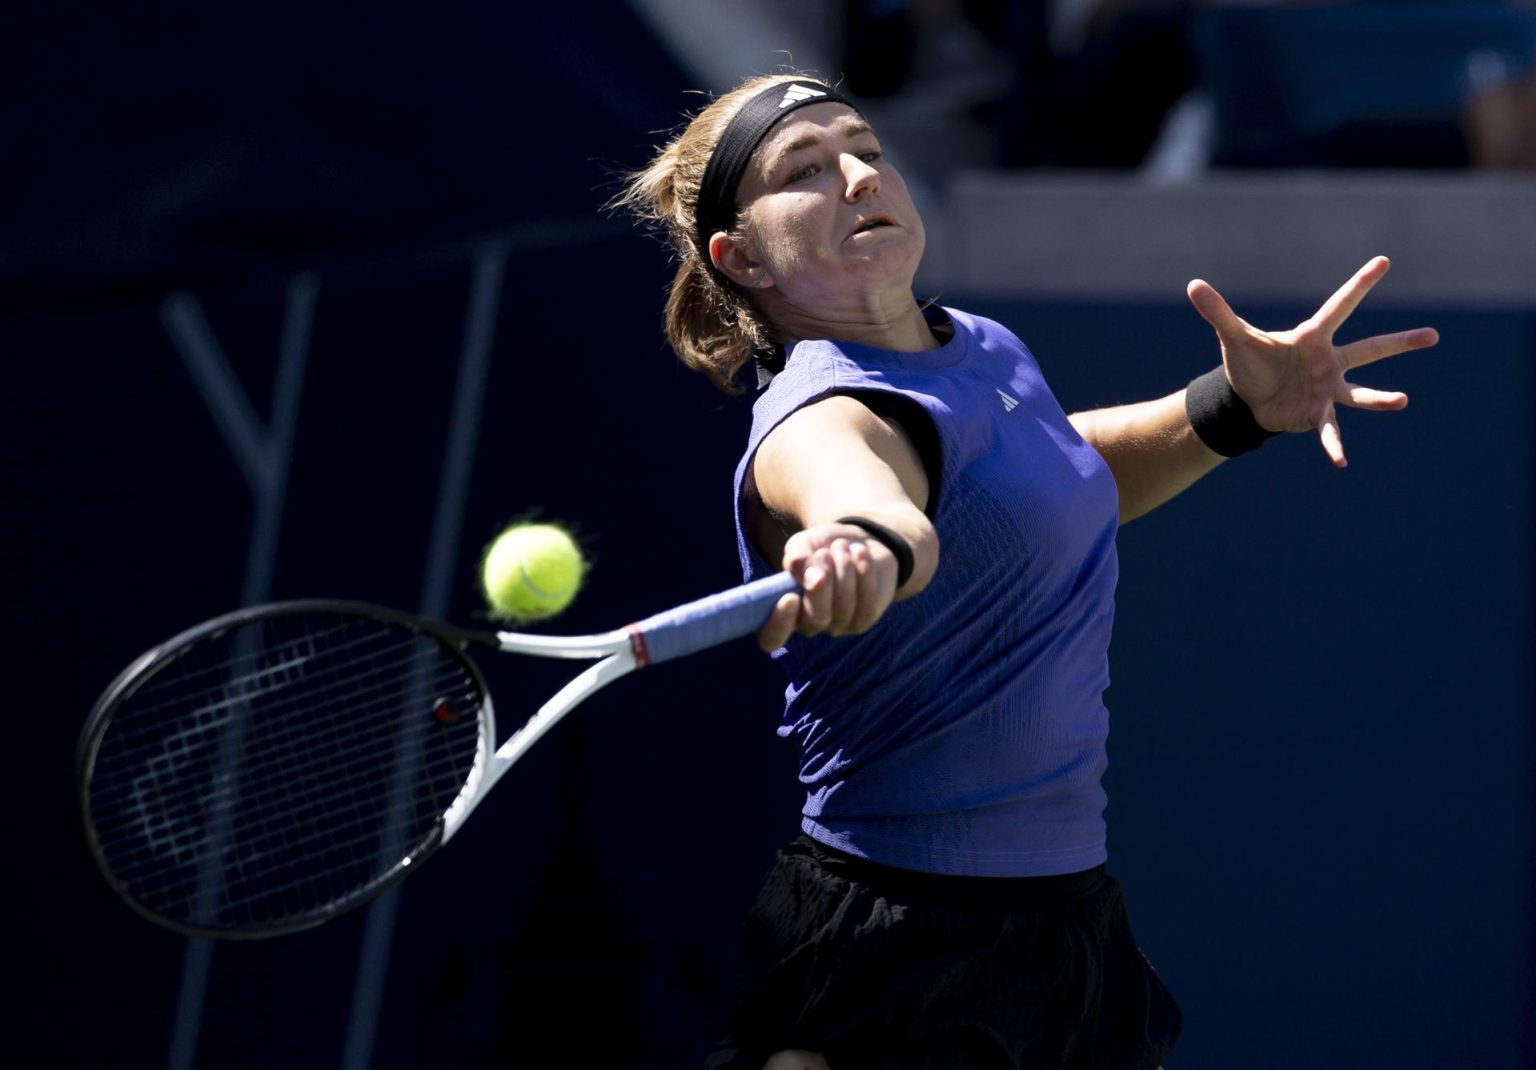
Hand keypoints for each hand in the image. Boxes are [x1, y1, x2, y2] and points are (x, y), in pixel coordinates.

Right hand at [756, 522, 899, 651]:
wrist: (855, 542)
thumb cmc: (821, 547)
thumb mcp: (802, 545)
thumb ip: (799, 560)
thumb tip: (814, 581)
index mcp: (783, 611)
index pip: (772, 638)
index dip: (778, 626)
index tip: (791, 597)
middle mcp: (808, 624)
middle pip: (815, 621)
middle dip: (823, 585)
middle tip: (824, 553)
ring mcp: (837, 625)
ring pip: (843, 610)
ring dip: (844, 571)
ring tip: (841, 546)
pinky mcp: (863, 619)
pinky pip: (866, 604)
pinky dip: (864, 573)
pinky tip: (859, 553)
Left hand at [1186, 256, 1439, 466]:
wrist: (1247, 399)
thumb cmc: (1249, 363)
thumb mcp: (1233, 337)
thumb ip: (1218, 312)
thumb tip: (1193, 284)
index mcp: (1312, 337)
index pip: (1340, 305)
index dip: (1360, 284)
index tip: (1384, 261)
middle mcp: (1328, 361)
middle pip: (1370, 348)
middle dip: (1400, 342)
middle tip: (1434, 335)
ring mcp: (1328, 388)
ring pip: (1360, 392)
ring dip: (1380, 399)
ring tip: (1402, 401)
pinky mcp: (1317, 413)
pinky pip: (1329, 430)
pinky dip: (1333, 445)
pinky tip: (1340, 462)